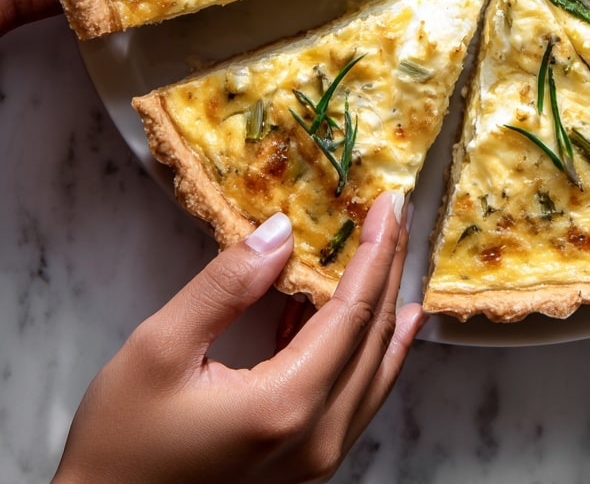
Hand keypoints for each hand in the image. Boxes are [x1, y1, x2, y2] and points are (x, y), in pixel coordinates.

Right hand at [54, 191, 425, 483]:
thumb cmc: (120, 443)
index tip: (390, 203)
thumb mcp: (159, 348)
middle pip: (373, 339)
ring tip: (396, 259)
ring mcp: (314, 460)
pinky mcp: (302, 466)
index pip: (352, 312)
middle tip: (399, 217)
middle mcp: (316, 437)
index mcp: (286, 404)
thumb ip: (226, 285)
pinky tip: (367, 318)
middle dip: (390, 271)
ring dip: (387, 310)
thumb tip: (282, 231)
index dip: (376, 253)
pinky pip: (355, 398)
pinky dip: (367, 351)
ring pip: (374, 372)